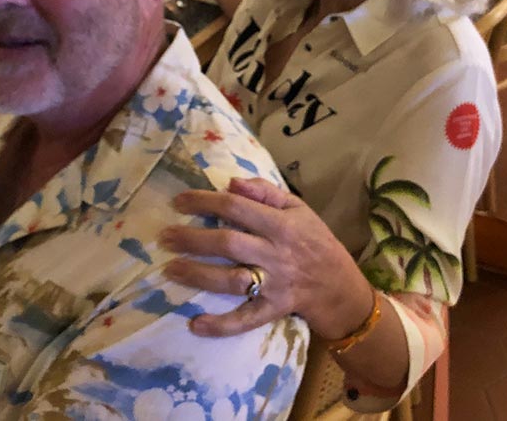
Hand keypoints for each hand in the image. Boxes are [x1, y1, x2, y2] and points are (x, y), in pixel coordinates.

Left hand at [160, 178, 375, 339]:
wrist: (341, 285)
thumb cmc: (315, 240)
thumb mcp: (298, 208)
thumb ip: (265, 192)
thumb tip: (232, 182)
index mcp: (281, 224)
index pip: (236, 207)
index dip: (205, 202)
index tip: (178, 201)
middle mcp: (276, 253)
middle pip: (228, 243)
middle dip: (193, 239)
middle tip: (164, 236)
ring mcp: (274, 284)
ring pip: (232, 280)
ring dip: (198, 275)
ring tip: (170, 269)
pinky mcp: (274, 310)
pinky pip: (246, 319)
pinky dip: (221, 324)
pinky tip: (195, 324)